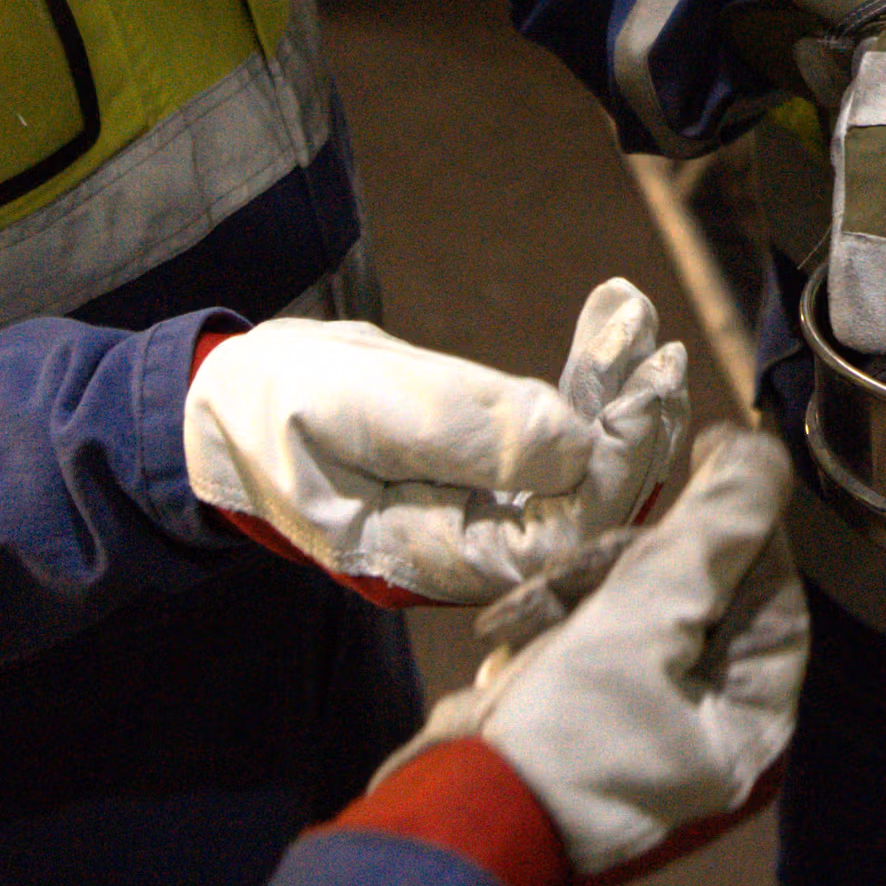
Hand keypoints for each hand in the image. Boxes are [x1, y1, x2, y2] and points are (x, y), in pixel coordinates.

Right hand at [182, 280, 688, 604]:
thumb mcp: (356, 405)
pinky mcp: (481, 480)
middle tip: (661, 356)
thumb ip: (461, 430)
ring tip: (641, 329)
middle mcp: (462, 554)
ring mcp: (475, 519)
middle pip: (580, 511)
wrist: (224, 404)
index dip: (611, 470)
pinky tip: (612, 326)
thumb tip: (574, 446)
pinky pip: (552, 445)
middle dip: (632, 434)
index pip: (552, 537)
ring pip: (576, 475)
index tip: (645, 394)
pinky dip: (587, 388)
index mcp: (423, 559)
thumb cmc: (273, 405)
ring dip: (619, 402)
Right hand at [404, 425, 805, 885]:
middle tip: (572, 569)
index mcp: (753, 711)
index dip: (736, 519)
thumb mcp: (643, 618)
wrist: (457, 821)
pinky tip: (506, 640)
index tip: (704, 454)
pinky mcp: (598, 713)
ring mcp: (655, 719)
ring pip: (639, 606)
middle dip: (628, 565)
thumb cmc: (566, 727)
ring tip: (519, 621)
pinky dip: (552, 627)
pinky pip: (596, 639)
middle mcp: (717, 719)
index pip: (769, 585)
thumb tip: (764, 453)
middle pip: (701, 591)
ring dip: (577, 594)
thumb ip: (711, 533)